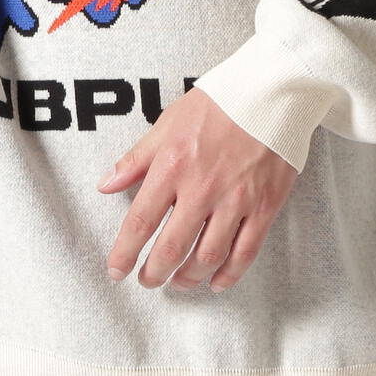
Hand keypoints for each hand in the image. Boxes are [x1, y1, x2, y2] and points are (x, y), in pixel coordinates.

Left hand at [96, 87, 298, 291]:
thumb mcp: (167, 123)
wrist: (270, 92)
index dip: (125, 252)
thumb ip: (136, 159)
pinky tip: (215, 282)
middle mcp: (202, 187)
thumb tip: (105, 185)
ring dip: (188, 278)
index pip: (140, 220)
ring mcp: (236, 200)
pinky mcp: (264, 206)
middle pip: (172, 248)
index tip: (116, 270)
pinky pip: (245, 252)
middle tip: (147, 281)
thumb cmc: (217, 104)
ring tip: (177, 282)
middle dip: (154, 273)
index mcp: (173, 165)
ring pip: (207, 256)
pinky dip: (228, 275)